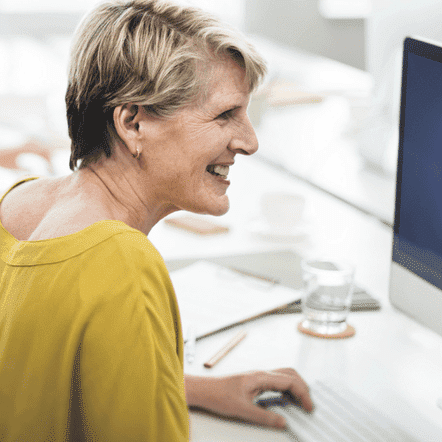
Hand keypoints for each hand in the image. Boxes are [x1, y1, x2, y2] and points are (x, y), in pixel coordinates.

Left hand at [185, 368, 312, 428]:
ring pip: (284, 377)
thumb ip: (264, 416)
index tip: (309, 407)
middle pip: (290, 374)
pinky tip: (287, 401)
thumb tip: (283, 422)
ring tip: (301, 404)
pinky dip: (286, 390)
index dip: (303, 393)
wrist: (205, 390)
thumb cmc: (218, 395)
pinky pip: (276, 383)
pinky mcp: (255, 383)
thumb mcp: (242, 410)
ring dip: (295, 388)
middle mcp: (261, 374)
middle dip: (303, 387)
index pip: (289, 380)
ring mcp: (258, 377)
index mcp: (260, 377)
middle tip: (308, 405)